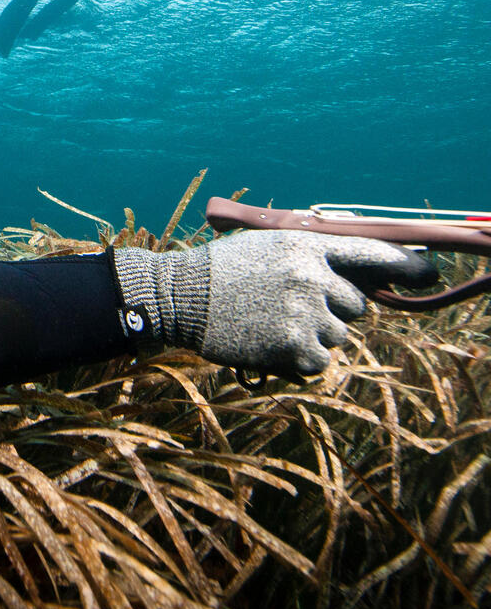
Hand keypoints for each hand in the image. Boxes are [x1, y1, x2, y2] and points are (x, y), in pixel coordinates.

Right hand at [112, 231, 436, 379]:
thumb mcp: (267, 246)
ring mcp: (306, 314)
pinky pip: (321, 362)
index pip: (371, 253)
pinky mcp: (295, 347)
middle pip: (356, 305)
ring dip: (313, 335)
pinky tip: (269, 343)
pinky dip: (300, 360)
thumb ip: (312, 257)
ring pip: (338, 336)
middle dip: (332, 309)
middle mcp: (313, 277)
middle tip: (291, 306)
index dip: (405, 265)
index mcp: (307, 246)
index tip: (427, 273)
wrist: (181, 297)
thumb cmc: (222, 270)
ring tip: (270, 323)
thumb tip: (357, 279)